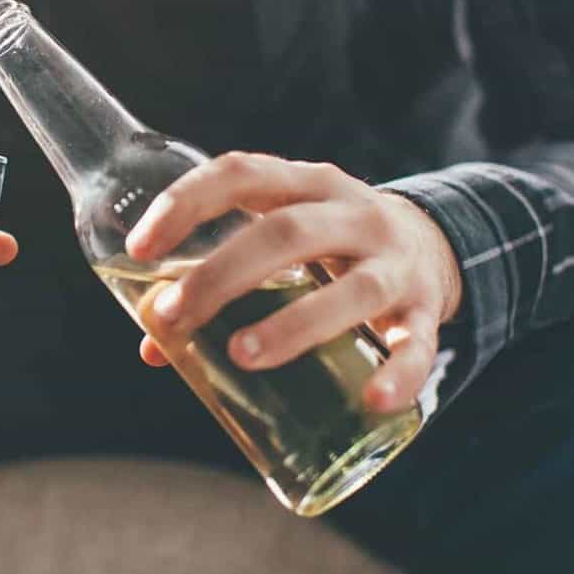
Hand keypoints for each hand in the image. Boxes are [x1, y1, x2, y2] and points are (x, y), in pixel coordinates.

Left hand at [124, 154, 461, 412]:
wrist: (433, 245)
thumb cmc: (329, 247)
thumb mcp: (282, 243)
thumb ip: (221, 279)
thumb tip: (154, 343)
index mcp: (308, 184)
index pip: (241, 173)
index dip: (186, 203)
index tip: (139, 248)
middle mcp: (355, 215)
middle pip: (287, 233)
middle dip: (223, 274)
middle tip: (174, 315)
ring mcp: (396, 263)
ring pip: (352, 291)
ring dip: (293, 324)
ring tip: (241, 355)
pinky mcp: (426, 312)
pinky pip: (416, 345)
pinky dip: (398, 374)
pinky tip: (370, 400)